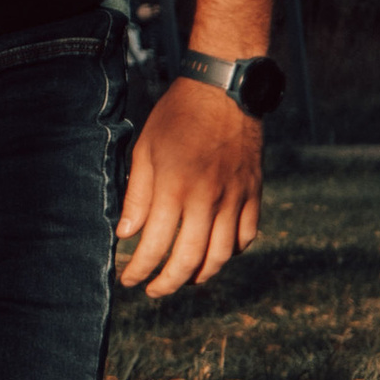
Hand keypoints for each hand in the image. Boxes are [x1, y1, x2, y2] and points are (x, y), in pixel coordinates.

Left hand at [115, 79, 263, 296]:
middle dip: (167, 283)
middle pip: (189, 260)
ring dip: (200, 275)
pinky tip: (215, 254)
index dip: (139, 270)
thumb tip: (125, 234)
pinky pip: (247, 236)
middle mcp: (207, 199)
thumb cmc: (177, 116)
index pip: (154, 245)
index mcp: (175, 187)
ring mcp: (235, 198)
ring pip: (221, 255)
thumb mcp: (145, 149)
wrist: (224, 89)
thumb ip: (137, 195)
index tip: (127, 279)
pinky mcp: (253, 193)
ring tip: (182, 279)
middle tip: (152, 290)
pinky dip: (231, 253)